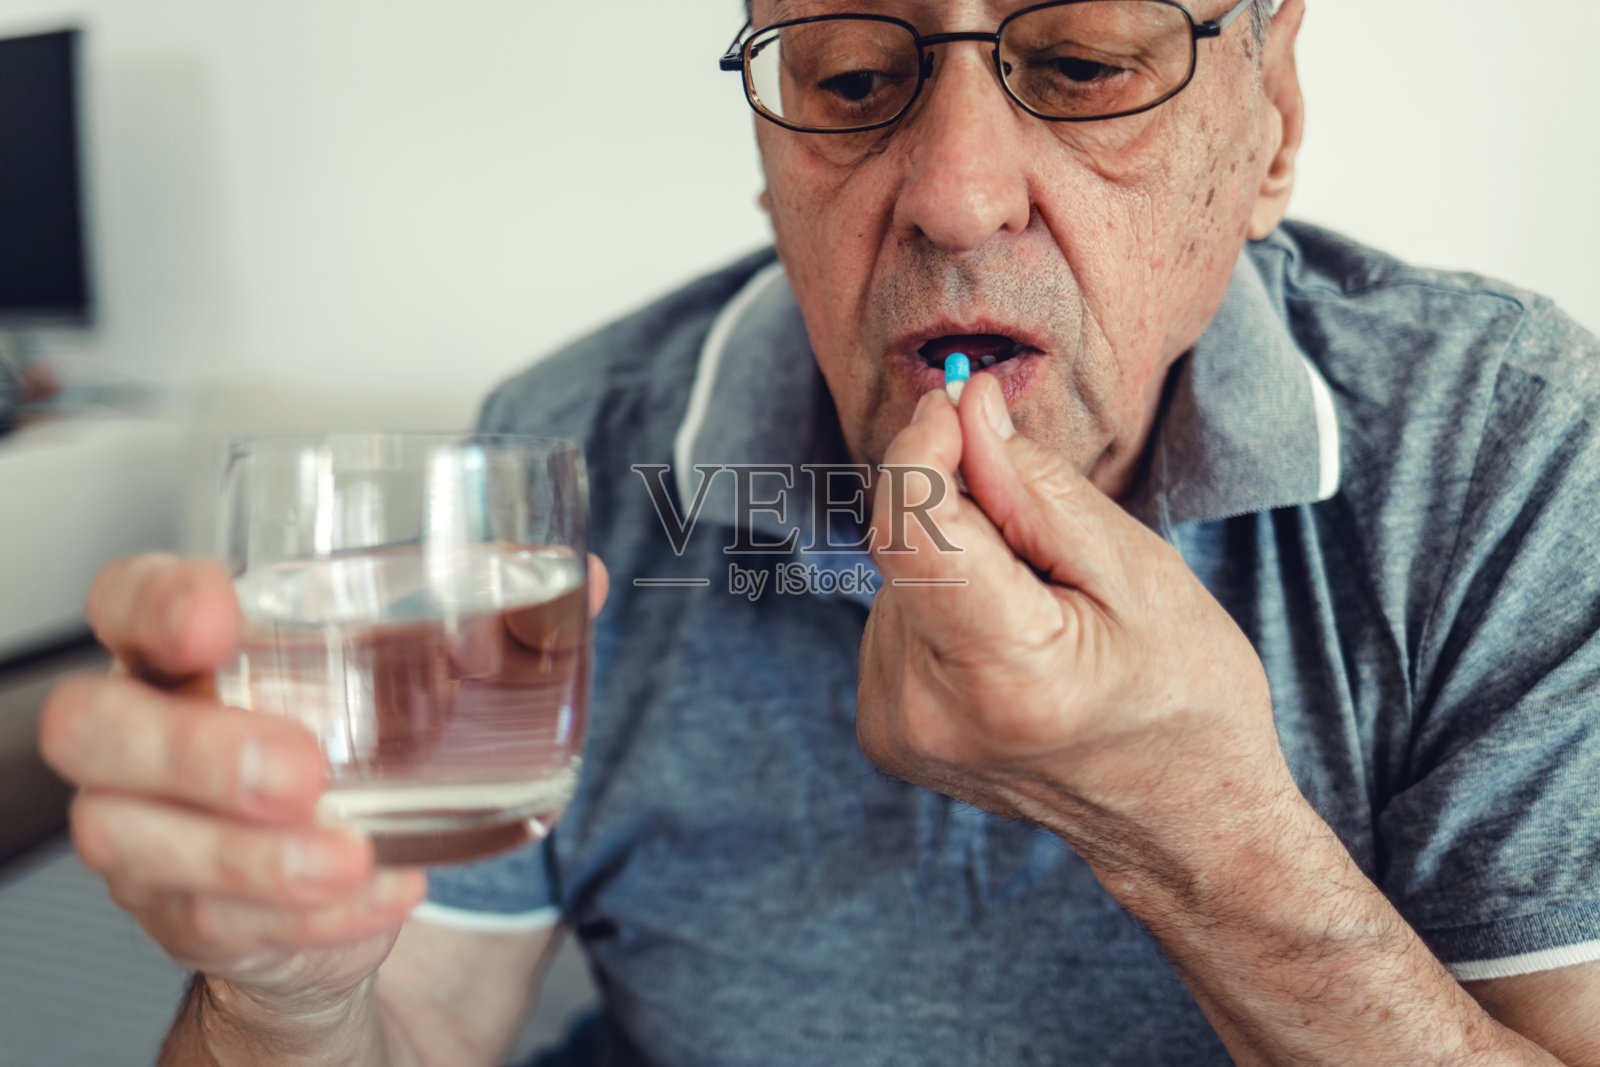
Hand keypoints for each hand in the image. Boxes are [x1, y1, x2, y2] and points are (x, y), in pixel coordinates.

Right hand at [39, 552, 609, 1021]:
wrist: (336, 871)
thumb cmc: (357, 741)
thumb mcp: (416, 675)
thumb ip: (492, 622)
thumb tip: (581, 579)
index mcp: (191, 650)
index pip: (125, 600)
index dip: (155, 603)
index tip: (220, 617)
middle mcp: (145, 735)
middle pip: (94, 728)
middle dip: (193, 752)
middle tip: (302, 771)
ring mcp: (149, 831)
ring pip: (136, 842)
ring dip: (250, 857)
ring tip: (349, 853)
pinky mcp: (186, 913)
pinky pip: (215, 925)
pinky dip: (305, 915)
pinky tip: (380, 893)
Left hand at [857, 375, 1290, 867]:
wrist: (1177, 821)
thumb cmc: (1183, 693)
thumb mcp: (1139, 572)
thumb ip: (1037, 488)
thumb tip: (964, 406)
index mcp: (1002, 673)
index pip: (911, 529)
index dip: (924, 447)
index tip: (959, 398)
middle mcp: (927, 710)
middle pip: (903, 546)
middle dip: (961, 504)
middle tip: (1046, 534)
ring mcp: (896, 728)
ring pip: (897, 576)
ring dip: (956, 555)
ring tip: (1040, 604)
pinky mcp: (882, 729)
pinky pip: (895, 615)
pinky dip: (942, 597)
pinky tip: (1004, 632)